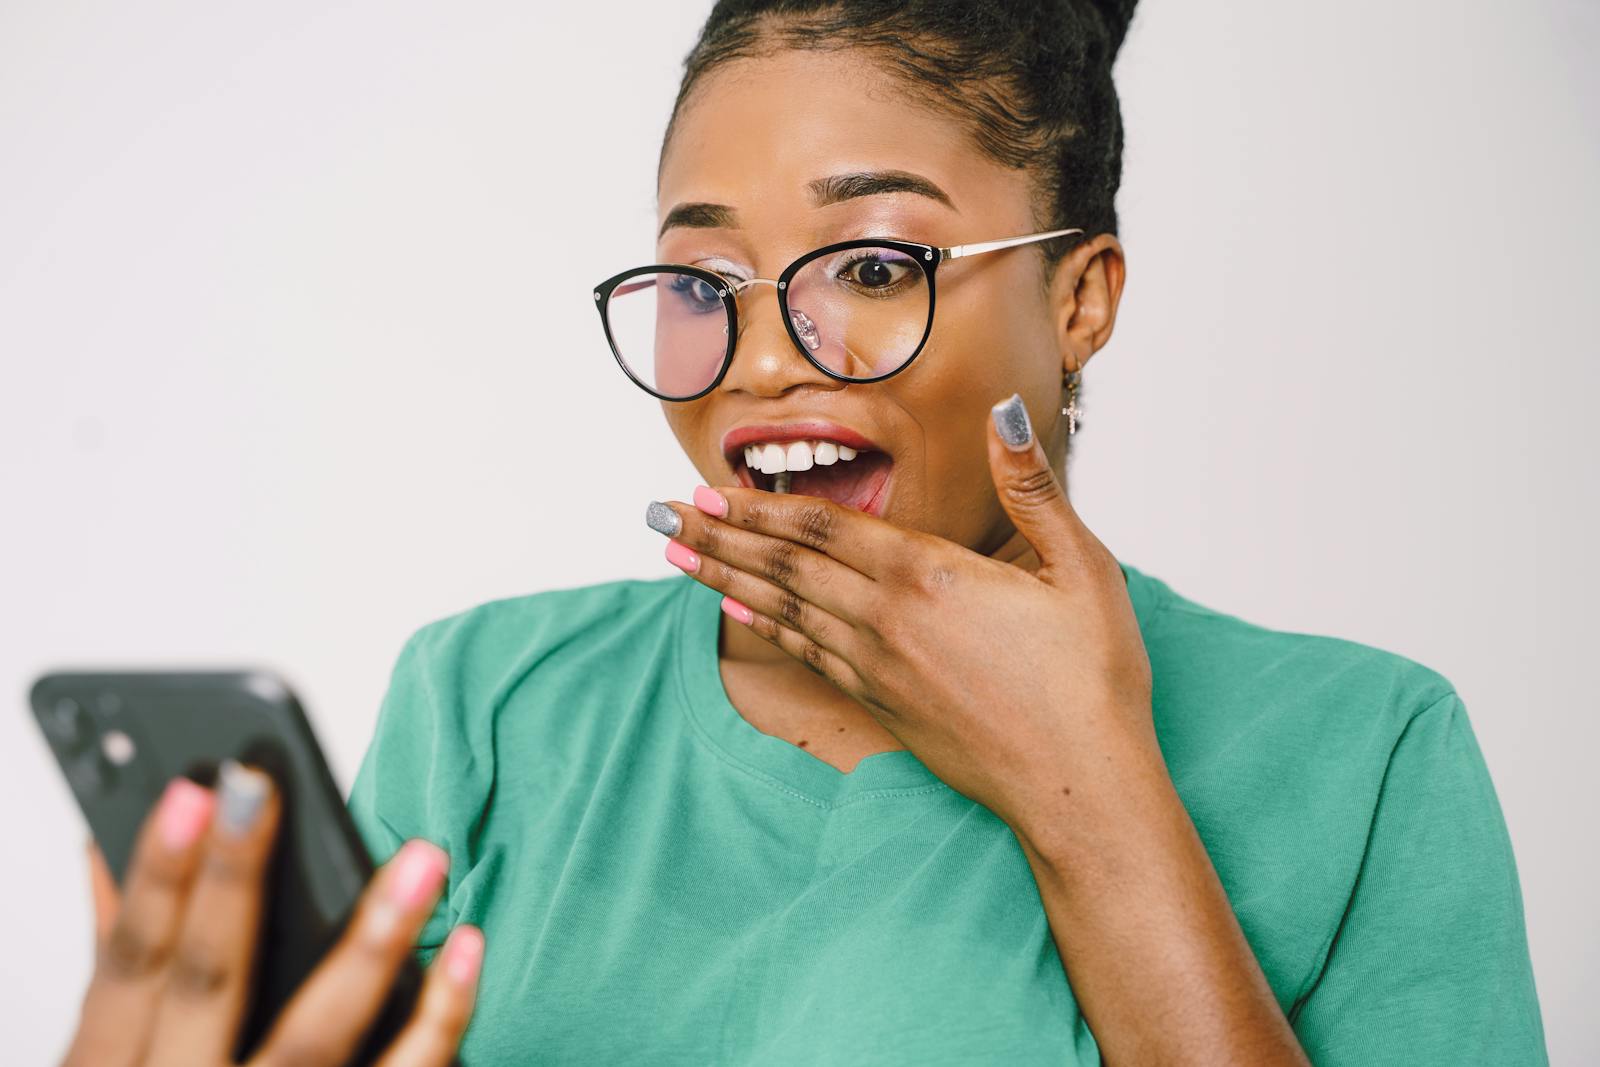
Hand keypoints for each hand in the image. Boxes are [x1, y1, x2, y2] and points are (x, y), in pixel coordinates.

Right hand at [64, 763, 482, 1066]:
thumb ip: (122, 980)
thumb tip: (107, 856)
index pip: (130, 965)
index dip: (158, 877)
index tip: (194, 790)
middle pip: (207, 985)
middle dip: (232, 881)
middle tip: (265, 783)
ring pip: (314, 1041)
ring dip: (370, 944)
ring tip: (421, 861)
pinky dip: (438, 1023)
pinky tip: (468, 953)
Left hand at [652, 394, 1157, 839]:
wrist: (1076, 788)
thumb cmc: (1089, 680)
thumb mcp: (1081, 569)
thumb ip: (1032, 487)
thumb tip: (1007, 411)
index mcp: (928, 575)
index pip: (822, 528)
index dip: (759, 505)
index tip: (708, 487)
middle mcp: (885, 619)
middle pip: (784, 565)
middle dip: (719, 534)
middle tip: (662, 512)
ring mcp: (876, 667)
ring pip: (781, 608)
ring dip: (724, 576)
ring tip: (676, 552)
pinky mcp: (879, 704)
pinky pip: (805, 654)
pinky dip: (762, 627)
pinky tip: (732, 613)